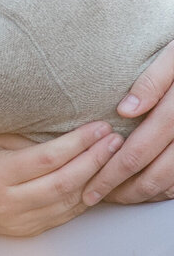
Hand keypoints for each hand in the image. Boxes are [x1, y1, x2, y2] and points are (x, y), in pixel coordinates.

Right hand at [0, 122, 122, 236]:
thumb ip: (28, 139)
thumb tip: (72, 130)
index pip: (47, 159)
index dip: (79, 143)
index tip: (100, 127)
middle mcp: (7, 204)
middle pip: (64, 183)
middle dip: (94, 160)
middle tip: (115, 140)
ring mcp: (18, 222)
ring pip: (69, 202)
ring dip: (95, 179)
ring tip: (112, 157)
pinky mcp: (28, 232)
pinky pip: (65, 215)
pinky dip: (84, 196)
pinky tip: (96, 178)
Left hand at [83, 35, 173, 203]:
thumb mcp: (172, 58)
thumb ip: (151, 82)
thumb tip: (126, 110)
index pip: (138, 151)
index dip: (110, 173)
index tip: (89, 187)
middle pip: (153, 174)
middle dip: (121, 190)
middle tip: (94, 197)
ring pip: (170, 183)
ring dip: (142, 194)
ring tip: (115, 196)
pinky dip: (164, 190)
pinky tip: (145, 189)